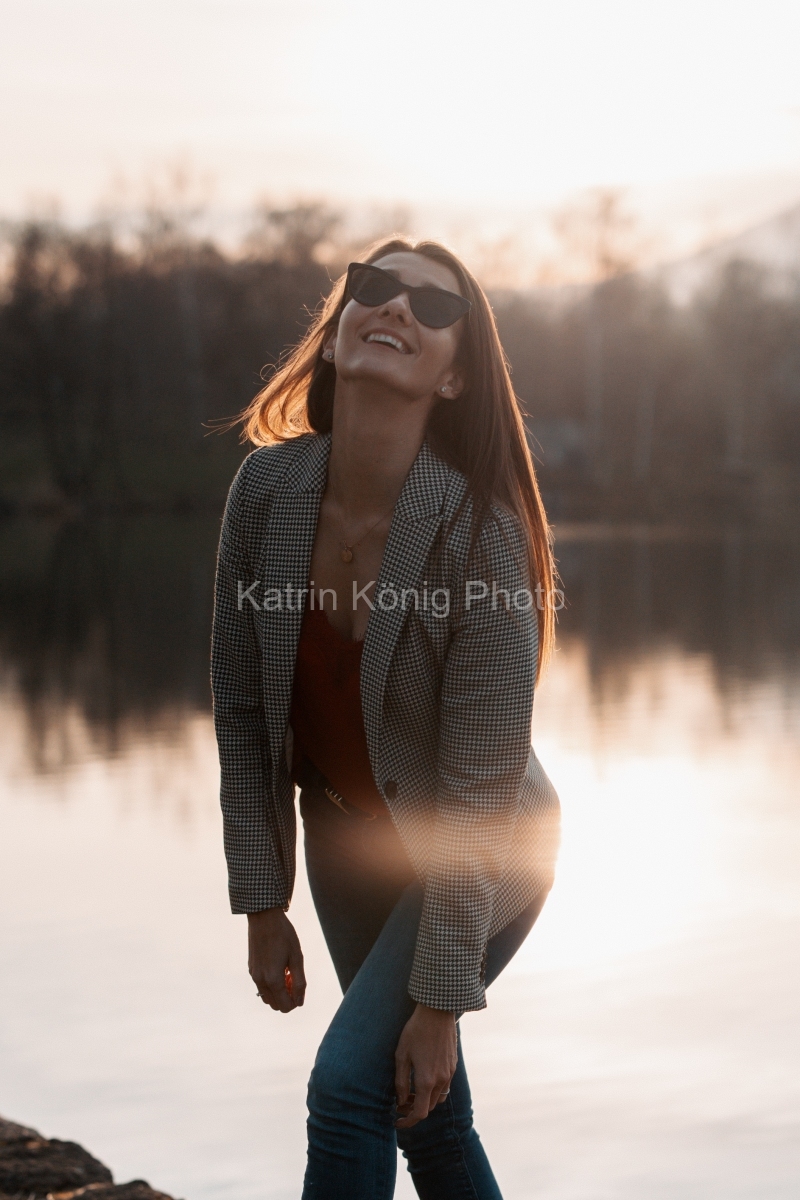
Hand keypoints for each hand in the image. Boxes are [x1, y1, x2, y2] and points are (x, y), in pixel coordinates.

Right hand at [247, 908, 305, 1012]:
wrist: (264, 917)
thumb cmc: (284, 935)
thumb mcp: (297, 957)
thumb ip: (299, 982)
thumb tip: (299, 1002)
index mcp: (273, 979)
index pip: (285, 1006)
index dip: (296, 1002)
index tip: (301, 987)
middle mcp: (260, 981)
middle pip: (275, 1005)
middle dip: (287, 998)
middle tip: (294, 979)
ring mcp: (254, 975)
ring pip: (267, 998)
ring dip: (278, 992)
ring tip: (287, 974)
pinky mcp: (251, 969)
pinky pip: (261, 987)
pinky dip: (271, 985)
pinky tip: (278, 967)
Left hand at [394, 1004, 456, 1127]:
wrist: (437, 1012)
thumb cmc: (415, 1031)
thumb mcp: (401, 1055)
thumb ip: (400, 1081)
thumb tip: (400, 1101)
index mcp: (426, 1081)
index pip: (419, 1113)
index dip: (407, 1121)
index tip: (396, 1121)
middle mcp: (441, 1081)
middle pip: (428, 1107)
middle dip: (413, 1110)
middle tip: (400, 1103)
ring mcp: (449, 1073)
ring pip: (437, 1098)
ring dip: (424, 1100)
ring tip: (410, 1091)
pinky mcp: (453, 1065)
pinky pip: (444, 1086)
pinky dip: (433, 1089)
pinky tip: (423, 1077)